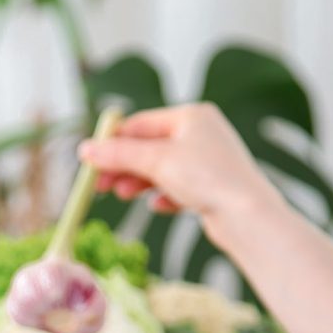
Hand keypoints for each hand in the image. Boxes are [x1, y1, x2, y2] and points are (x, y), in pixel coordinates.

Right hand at [79, 103, 282, 234]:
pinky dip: (165, 196)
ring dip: (140, 182)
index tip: (90, 160)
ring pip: (164, 169)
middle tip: (99, 184)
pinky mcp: (214, 188)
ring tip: (121, 195)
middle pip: (151, 147)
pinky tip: (157, 206)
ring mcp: (210, 162)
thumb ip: (119, 154)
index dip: (113, 142)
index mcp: (191, 116)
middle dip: (124, 166)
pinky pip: (181, 188)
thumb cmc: (208, 179)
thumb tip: (85, 149)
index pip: (141, 124)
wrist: (247, 216)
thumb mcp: (157, 161)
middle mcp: (203, 134)